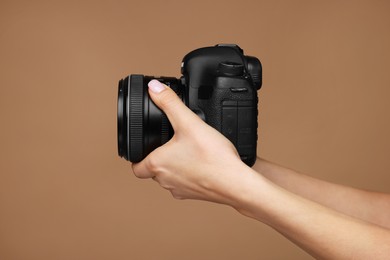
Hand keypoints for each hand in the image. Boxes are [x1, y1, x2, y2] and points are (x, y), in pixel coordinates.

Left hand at [132, 80, 244, 204]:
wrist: (236, 182)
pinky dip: (189, 175)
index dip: (137, 157)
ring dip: (173, 167)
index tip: (143, 147)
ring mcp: (181, 190)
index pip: (136, 167)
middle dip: (157, 158)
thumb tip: (154, 88)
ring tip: (186, 152)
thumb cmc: (212, 157)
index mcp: (158, 164)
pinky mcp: (195, 195)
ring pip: (169, 179)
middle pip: (153, 171)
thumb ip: (170, 103)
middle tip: (168, 144)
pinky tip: (201, 164)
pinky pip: (185, 185)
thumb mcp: (189, 122)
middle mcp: (166, 181)